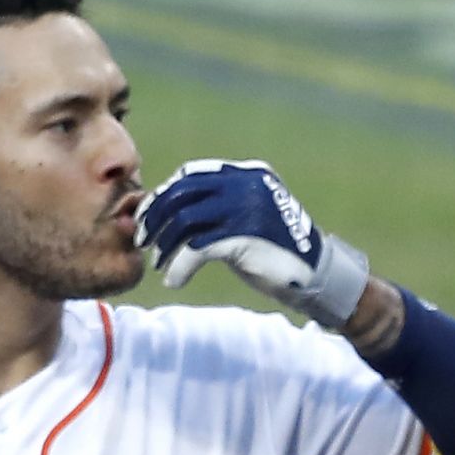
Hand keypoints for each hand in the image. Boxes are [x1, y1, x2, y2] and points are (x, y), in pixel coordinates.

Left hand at [134, 159, 370, 329]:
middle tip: (142, 241)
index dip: (163, 196)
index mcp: (246, 174)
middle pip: (182, 193)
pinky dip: (179, 266)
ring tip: (159, 263)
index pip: (191, 175)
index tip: (146, 219)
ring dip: (165, 244)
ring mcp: (246, 207)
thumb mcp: (245, 218)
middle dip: (155, 217)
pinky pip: (196, 248)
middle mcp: (246, 184)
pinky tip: (173, 280)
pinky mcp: (244, 236)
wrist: (313, 275)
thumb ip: (215, 208)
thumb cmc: (273, 250)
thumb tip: (166, 211)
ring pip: (184, 220)